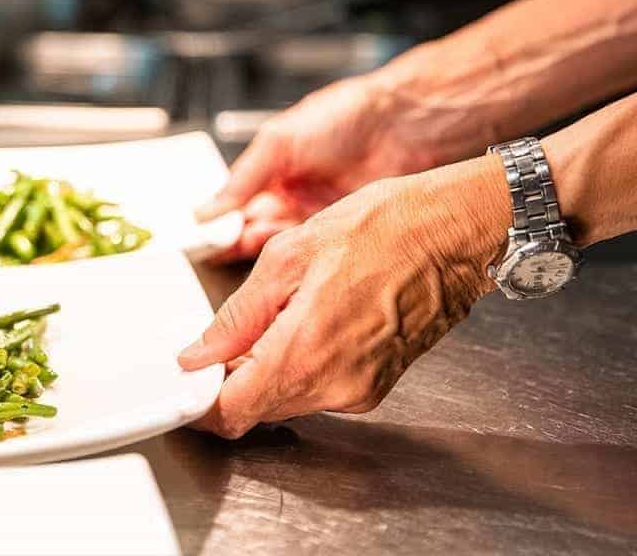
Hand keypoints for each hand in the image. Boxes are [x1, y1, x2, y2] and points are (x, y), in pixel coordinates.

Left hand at [179, 156, 510, 438]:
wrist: (456, 231)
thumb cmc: (383, 228)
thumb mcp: (288, 256)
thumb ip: (237, 316)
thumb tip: (198, 354)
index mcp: (305, 353)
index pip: (232, 412)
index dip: (198, 403)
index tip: (183, 382)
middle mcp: (334, 386)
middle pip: (257, 408)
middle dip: (229, 380)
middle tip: (223, 334)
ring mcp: (360, 391)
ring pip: (287, 399)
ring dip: (265, 369)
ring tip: (276, 311)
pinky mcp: (375, 385)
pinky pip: (318, 388)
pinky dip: (299, 364)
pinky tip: (306, 319)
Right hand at [198, 75, 445, 260]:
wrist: (399, 126)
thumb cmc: (344, 116)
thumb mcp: (278, 142)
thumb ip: (242, 177)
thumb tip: (208, 206)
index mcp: (270, 167)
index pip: (233, 200)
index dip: (217, 218)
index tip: (201, 234)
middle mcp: (290, 192)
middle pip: (251, 224)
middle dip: (233, 237)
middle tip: (215, 247)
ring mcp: (313, 212)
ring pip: (276, 240)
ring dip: (258, 245)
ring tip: (240, 247)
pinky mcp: (337, 230)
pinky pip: (305, 248)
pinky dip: (288, 253)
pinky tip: (274, 255)